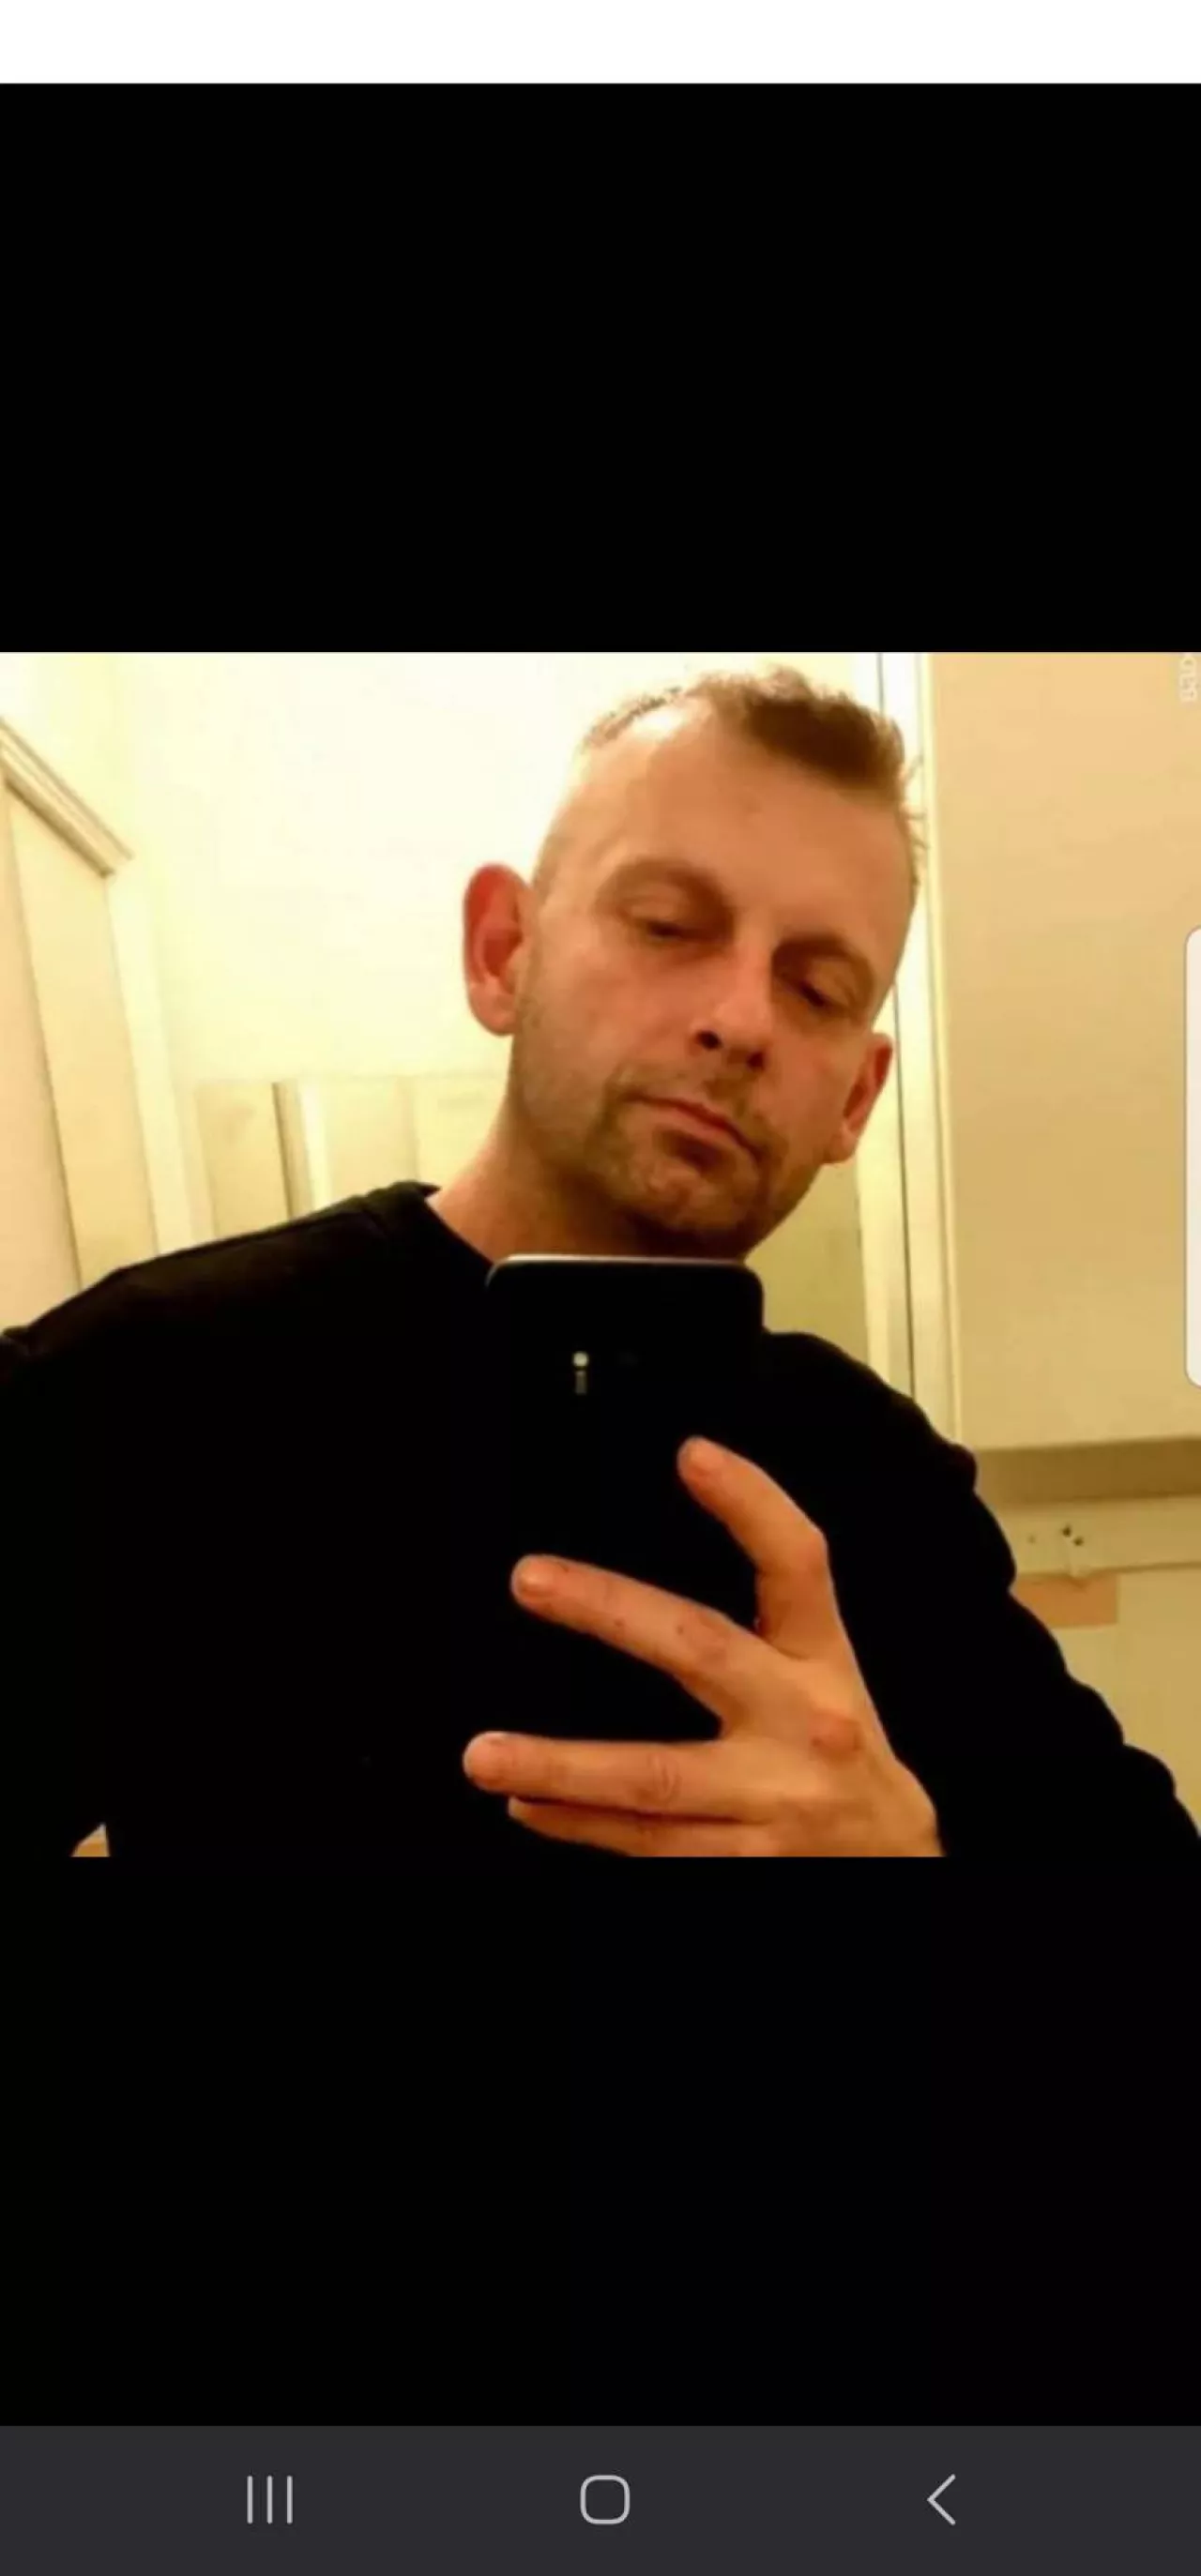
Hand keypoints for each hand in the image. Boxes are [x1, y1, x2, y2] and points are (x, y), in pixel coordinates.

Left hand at [463, 1437, 941, 1856]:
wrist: (899, 1864)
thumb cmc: (842, 1756)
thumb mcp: (827, 1674)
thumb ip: (764, 1623)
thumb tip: (659, 1563)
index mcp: (823, 1662)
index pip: (799, 1566)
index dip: (753, 1505)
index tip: (694, 1455)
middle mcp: (802, 1723)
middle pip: (703, 1650)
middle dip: (610, 1611)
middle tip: (531, 1579)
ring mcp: (774, 1801)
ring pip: (655, 1779)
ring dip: (562, 1768)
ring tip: (484, 1755)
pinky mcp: (749, 1867)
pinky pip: (650, 1846)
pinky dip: (581, 1827)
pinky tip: (530, 1808)